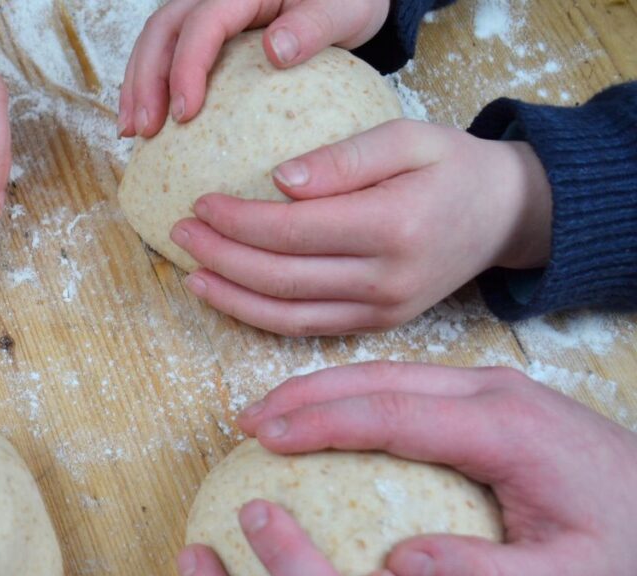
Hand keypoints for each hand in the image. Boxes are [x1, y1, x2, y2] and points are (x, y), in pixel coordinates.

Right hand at [119, 0, 390, 136]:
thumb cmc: (348, 2)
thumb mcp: (342, 10)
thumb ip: (312, 28)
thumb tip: (275, 51)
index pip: (203, 22)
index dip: (186, 67)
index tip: (185, 113)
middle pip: (164, 30)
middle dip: (146, 81)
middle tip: (144, 130)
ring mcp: (205, 12)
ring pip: (155, 42)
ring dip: (138, 87)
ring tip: (133, 133)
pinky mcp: (204, 34)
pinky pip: (167, 55)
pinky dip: (151, 88)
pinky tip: (146, 122)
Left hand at [170, 120, 552, 336]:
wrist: (503, 216)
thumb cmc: (452, 167)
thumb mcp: (408, 139)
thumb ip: (345, 159)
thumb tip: (278, 181)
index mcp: (393, 227)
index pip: (293, 231)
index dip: (238, 222)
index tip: (200, 202)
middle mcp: (386, 280)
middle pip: (281, 278)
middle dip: (222, 257)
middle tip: (181, 232)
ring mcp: (382, 311)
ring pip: (286, 315)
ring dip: (231, 297)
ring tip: (190, 272)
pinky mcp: (377, 325)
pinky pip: (305, 329)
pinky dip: (260, 317)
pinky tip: (228, 297)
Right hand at [238, 361, 636, 575]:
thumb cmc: (623, 542)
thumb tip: (394, 569)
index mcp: (503, 429)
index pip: (392, 415)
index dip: (322, 422)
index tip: (266, 438)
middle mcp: (491, 390)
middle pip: (378, 379)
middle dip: (307, 394)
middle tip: (246, 422)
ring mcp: (490, 383)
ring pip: (388, 370)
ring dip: (325, 387)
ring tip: (269, 412)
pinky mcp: (487, 391)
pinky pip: (406, 381)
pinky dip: (355, 392)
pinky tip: (327, 412)